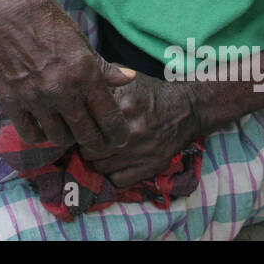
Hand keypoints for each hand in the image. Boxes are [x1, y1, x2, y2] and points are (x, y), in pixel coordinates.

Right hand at [0, 0, 135, 152]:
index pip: (109, 117)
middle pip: (87, 135)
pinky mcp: (10, 101)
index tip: (120, 139)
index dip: (118, 134)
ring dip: (68, 137)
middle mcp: (62, 90)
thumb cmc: (42, 17)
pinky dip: (40, 135)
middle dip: (98, 143)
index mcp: (85, 72)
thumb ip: (103, 65)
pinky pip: (30, 134)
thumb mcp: (79, 37)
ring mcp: (35, 98)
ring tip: (70, 130)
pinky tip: (43, 126)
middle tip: (99, 143)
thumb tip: (129, 79)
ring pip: (59, 138)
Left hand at [79, 70, 202, 186]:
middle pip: (89, 150)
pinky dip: (113, 175)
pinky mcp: (150, 167)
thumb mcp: (127, 82)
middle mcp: (131, 131)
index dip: (80, 127)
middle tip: (88, 142)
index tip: (80, 126)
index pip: (86, 125)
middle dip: (85, 147)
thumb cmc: (150, 94)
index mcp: (123, 107)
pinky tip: (115, 164)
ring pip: (100, 168)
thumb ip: (103, 82)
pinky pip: (118, 181)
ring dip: (97, 162)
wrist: (184, 110)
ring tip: (100, 152)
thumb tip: (79, 88)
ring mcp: (141, 152)